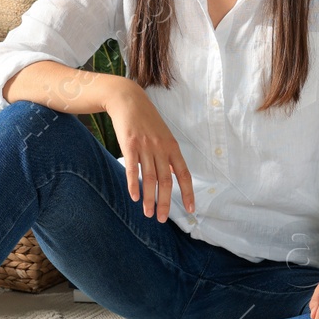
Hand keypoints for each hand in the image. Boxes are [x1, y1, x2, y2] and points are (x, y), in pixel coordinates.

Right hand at [106, 79, 194, 221]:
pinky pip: (133, 168)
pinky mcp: (129, 145)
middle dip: (165, 202)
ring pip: (150, 178)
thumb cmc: (146, 119)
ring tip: (148, 214)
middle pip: (166, 181)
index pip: (184, 174)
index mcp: (172, 147)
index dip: (188, 193)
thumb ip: (167, 155)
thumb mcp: (162, 135)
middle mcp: (161, 148)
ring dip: (149, 198)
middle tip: (162, 219)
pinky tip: (134, 197)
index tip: (191, 210)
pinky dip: (134, 184)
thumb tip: (173, 175)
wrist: (128, 99)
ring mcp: (145, 146)